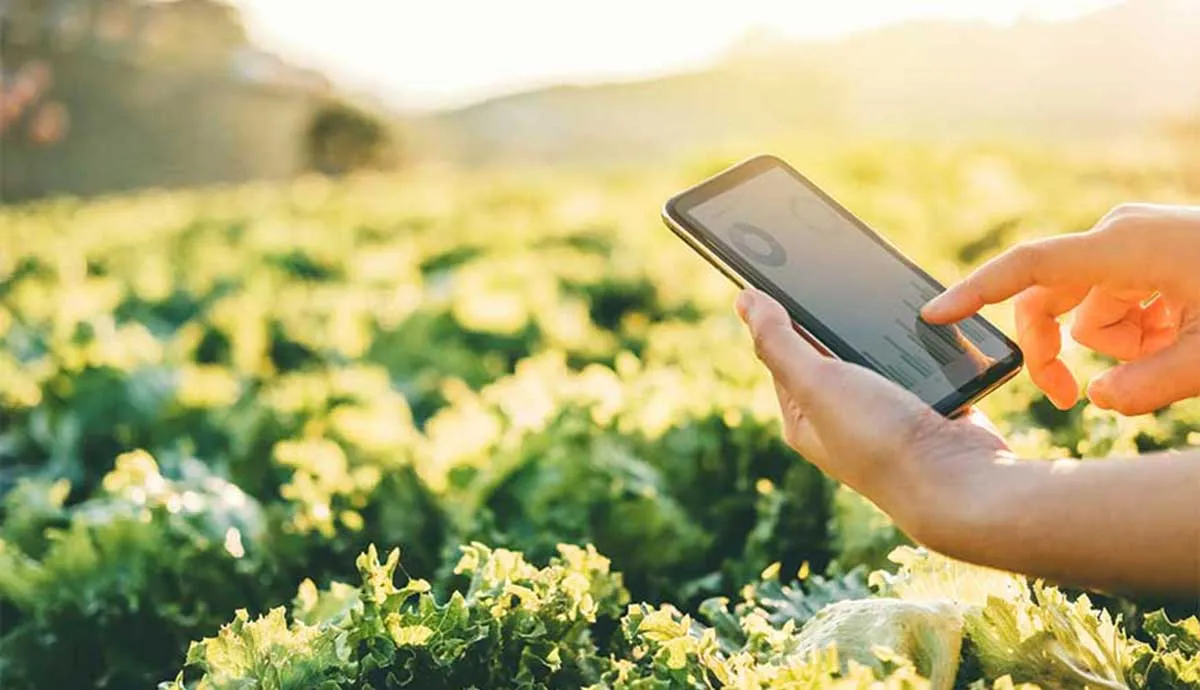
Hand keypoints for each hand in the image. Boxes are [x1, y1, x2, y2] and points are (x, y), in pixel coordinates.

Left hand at [735, 288, 1007, 540]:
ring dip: (881, 329)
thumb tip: (744, 300)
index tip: (788, 269)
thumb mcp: (816, 382)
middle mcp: (841, 418)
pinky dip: (920, 343)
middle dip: (836, 316)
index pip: (782, 353)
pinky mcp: (927, 406)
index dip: (783, 313)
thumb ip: (779, 341)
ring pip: (877, 353)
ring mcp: (887, 413)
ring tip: (881, 291)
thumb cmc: (880, 439)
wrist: (961, 482)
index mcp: (804, 417)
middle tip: (840, 270)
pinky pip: (918, 362)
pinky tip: (924, 319)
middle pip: (831, 350)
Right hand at [922, 204, 1199, 414]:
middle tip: (1072, 402)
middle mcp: (1119, 235)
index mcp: (1125, 248)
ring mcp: (1136, 241)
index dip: (976, 294)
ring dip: (1120, 345)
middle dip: (1058, 351)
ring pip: (1090, 310)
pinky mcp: (1150, 252)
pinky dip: (1141, 331)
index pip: (1029, 268)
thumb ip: (1147, 388)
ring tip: (1180, 352)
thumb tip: (1095, 399)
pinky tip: (1184, 334)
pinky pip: (1119, 302)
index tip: (933, 316)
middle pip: (1050, 300)